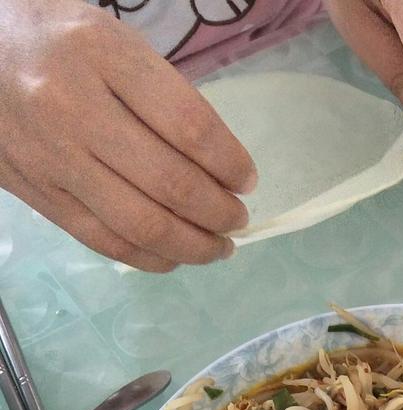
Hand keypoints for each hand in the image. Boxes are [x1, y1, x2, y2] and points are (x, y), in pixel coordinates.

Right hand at [0, 0, 255, 271]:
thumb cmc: (54, 39)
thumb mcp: (111, 40)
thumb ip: (162, 95)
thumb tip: (220, 166)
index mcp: (100, 52)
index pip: (189, 125)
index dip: (230, 163)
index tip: (247, 179)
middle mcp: (72, 104)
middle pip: (170, 182)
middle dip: (220, 212)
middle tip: (238, 218)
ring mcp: (51, 154)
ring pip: (141, 223)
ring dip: (194, 245)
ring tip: (219, 246)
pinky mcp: (36, 191)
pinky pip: (105, 240)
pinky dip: (151, 257)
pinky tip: (175, 255)